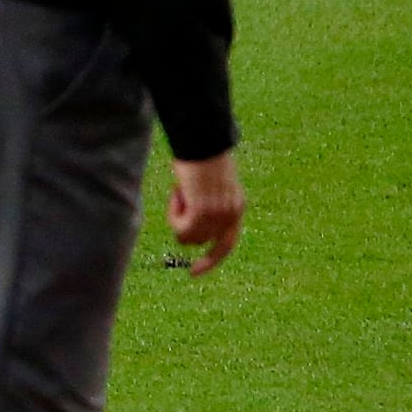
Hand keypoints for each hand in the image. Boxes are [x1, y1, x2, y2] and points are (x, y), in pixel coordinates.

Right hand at [164, 152, 242, 272]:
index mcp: (237, 207)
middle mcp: (231, 215)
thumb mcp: (208, 182)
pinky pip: (181, 229)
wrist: (202, 139)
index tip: (194, 272)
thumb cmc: (200, 152)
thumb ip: (204, 200)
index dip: (210, 260)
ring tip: (180, 190)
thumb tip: (189, 216)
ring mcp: (219, 216)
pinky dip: (174, 214)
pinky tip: (178, 191)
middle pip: (201, 243)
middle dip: (184, 226)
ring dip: (177, 218)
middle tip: (179, 197)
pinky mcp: (204, 212)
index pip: (226, 244)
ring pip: (188, 237)